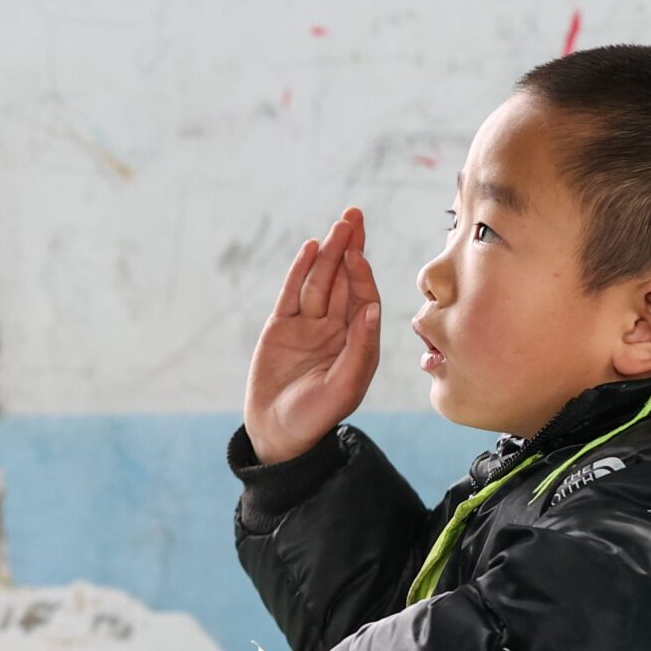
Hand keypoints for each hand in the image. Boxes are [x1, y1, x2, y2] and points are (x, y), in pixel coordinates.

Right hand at [243, 207, 381, 462]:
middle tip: (354, 216)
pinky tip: (310, 249)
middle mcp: (335, 328)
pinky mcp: (281, 327)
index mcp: (357, 341)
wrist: (278, 434)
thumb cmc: (316, 417)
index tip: (358, 255)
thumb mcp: (344, 387)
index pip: (363, 298)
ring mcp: (308, 325)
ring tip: (337, 225)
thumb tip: (372, 309)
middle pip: (343, 279)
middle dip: (349, 248)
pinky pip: (293, 293)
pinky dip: (301, 271)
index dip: (361, 275)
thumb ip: (360, 349)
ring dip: (328, 253)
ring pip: (320, 282)